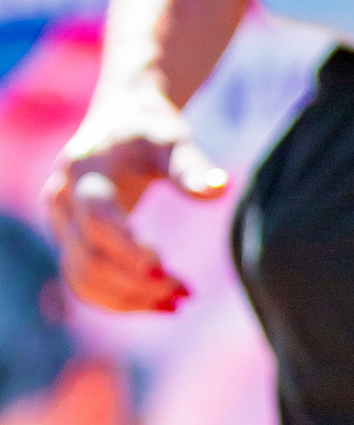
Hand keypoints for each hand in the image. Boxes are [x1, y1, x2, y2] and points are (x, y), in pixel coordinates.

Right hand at [41, 96, 228, 314]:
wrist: (120, 120)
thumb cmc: (150, 131)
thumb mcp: (173, 142)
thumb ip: (192, 167)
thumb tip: (221, 188)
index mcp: (83, 169)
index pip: (99, 219)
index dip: (128, 250)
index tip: (167, 273)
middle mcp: (62, 198)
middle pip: (89, 258)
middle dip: (137, 283)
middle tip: (187, 291)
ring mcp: (60, 223)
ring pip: (82, 279)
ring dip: (130, 299)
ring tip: (179, 301)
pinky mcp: (68, 241)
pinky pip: (83, 283)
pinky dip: (119, 301)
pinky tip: (160, 304)